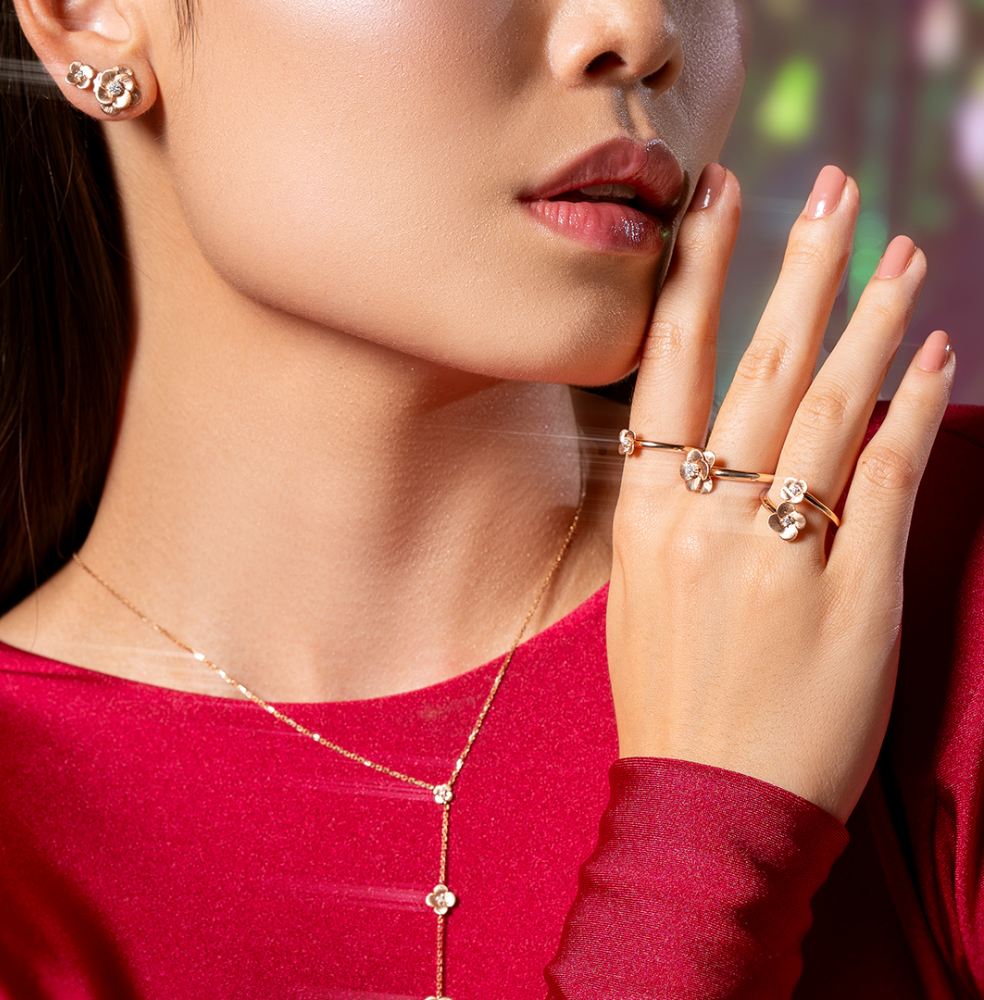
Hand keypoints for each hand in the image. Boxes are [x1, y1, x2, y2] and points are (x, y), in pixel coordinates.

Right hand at [606, 164, 954, 822]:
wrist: (705, 802)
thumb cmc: (668, 694)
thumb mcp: (636, 591)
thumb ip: (664, 507)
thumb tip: (699, 438)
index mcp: (642, 513)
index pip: (670, 366)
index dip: (698, 275)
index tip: (720, 200)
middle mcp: (703, 516)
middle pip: (757, 365)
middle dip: (798, 268)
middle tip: (832, 191)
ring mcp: (777, 550)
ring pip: (829, 406)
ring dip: (870, 320)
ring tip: (902, 253)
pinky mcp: (850, 591)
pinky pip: (884, 477)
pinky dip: (910, 408)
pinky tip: (931, 354)